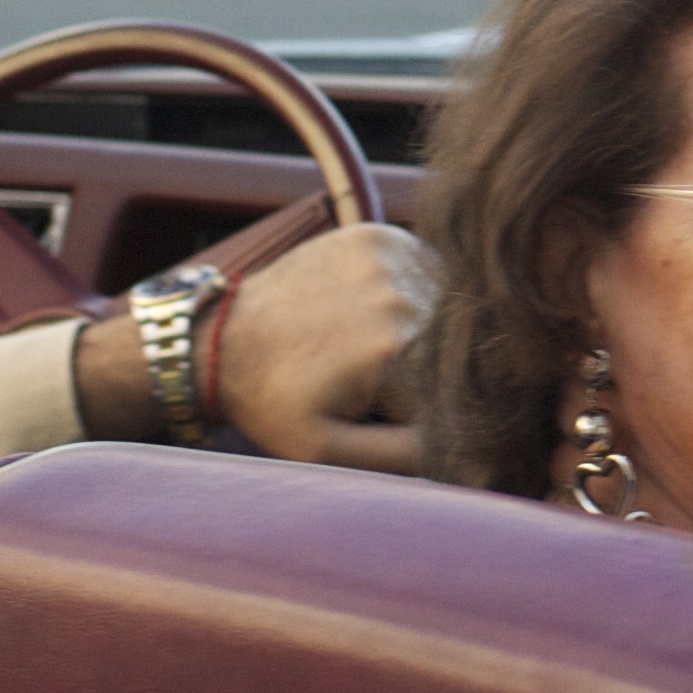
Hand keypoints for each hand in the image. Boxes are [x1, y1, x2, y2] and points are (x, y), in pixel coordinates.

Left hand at [218, 222, 436, 470]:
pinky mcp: (380, 237)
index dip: (425, 407)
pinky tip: (369, 311)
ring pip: (442, 305)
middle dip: (422, 369)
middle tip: (368, 378)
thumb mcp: (328, 450)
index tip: (386, 411)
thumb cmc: (274, 401)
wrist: (224, 340)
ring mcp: (391, 258)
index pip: (453, 389)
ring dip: (419, 329)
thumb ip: (402, 454)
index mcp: (399, 352)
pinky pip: (423, 271)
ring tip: (365, 344)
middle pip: (451, 345)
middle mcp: (402, 297)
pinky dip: (408, 293)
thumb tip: (467, 446)